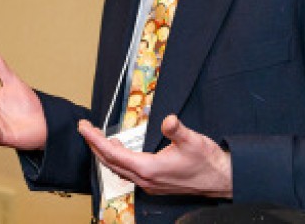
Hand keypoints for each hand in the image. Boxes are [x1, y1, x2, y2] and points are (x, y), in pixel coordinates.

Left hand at [78, 115, 231, 198]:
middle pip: (109, 162)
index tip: (83, 127)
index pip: (112, 153)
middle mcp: (145, 179)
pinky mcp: (154, 184)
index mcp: (149, 168)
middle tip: (85, 128)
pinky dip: (117, 160)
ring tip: (97, 137)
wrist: (221, 180)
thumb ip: (177, 130)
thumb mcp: (193, 141)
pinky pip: (128, 172)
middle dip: (94, 145)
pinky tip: (119, 150)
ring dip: (105, 153)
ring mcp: (149, 184)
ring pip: (118, 168)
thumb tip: (168, 120)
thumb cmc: (207, 162)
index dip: (95, 139)